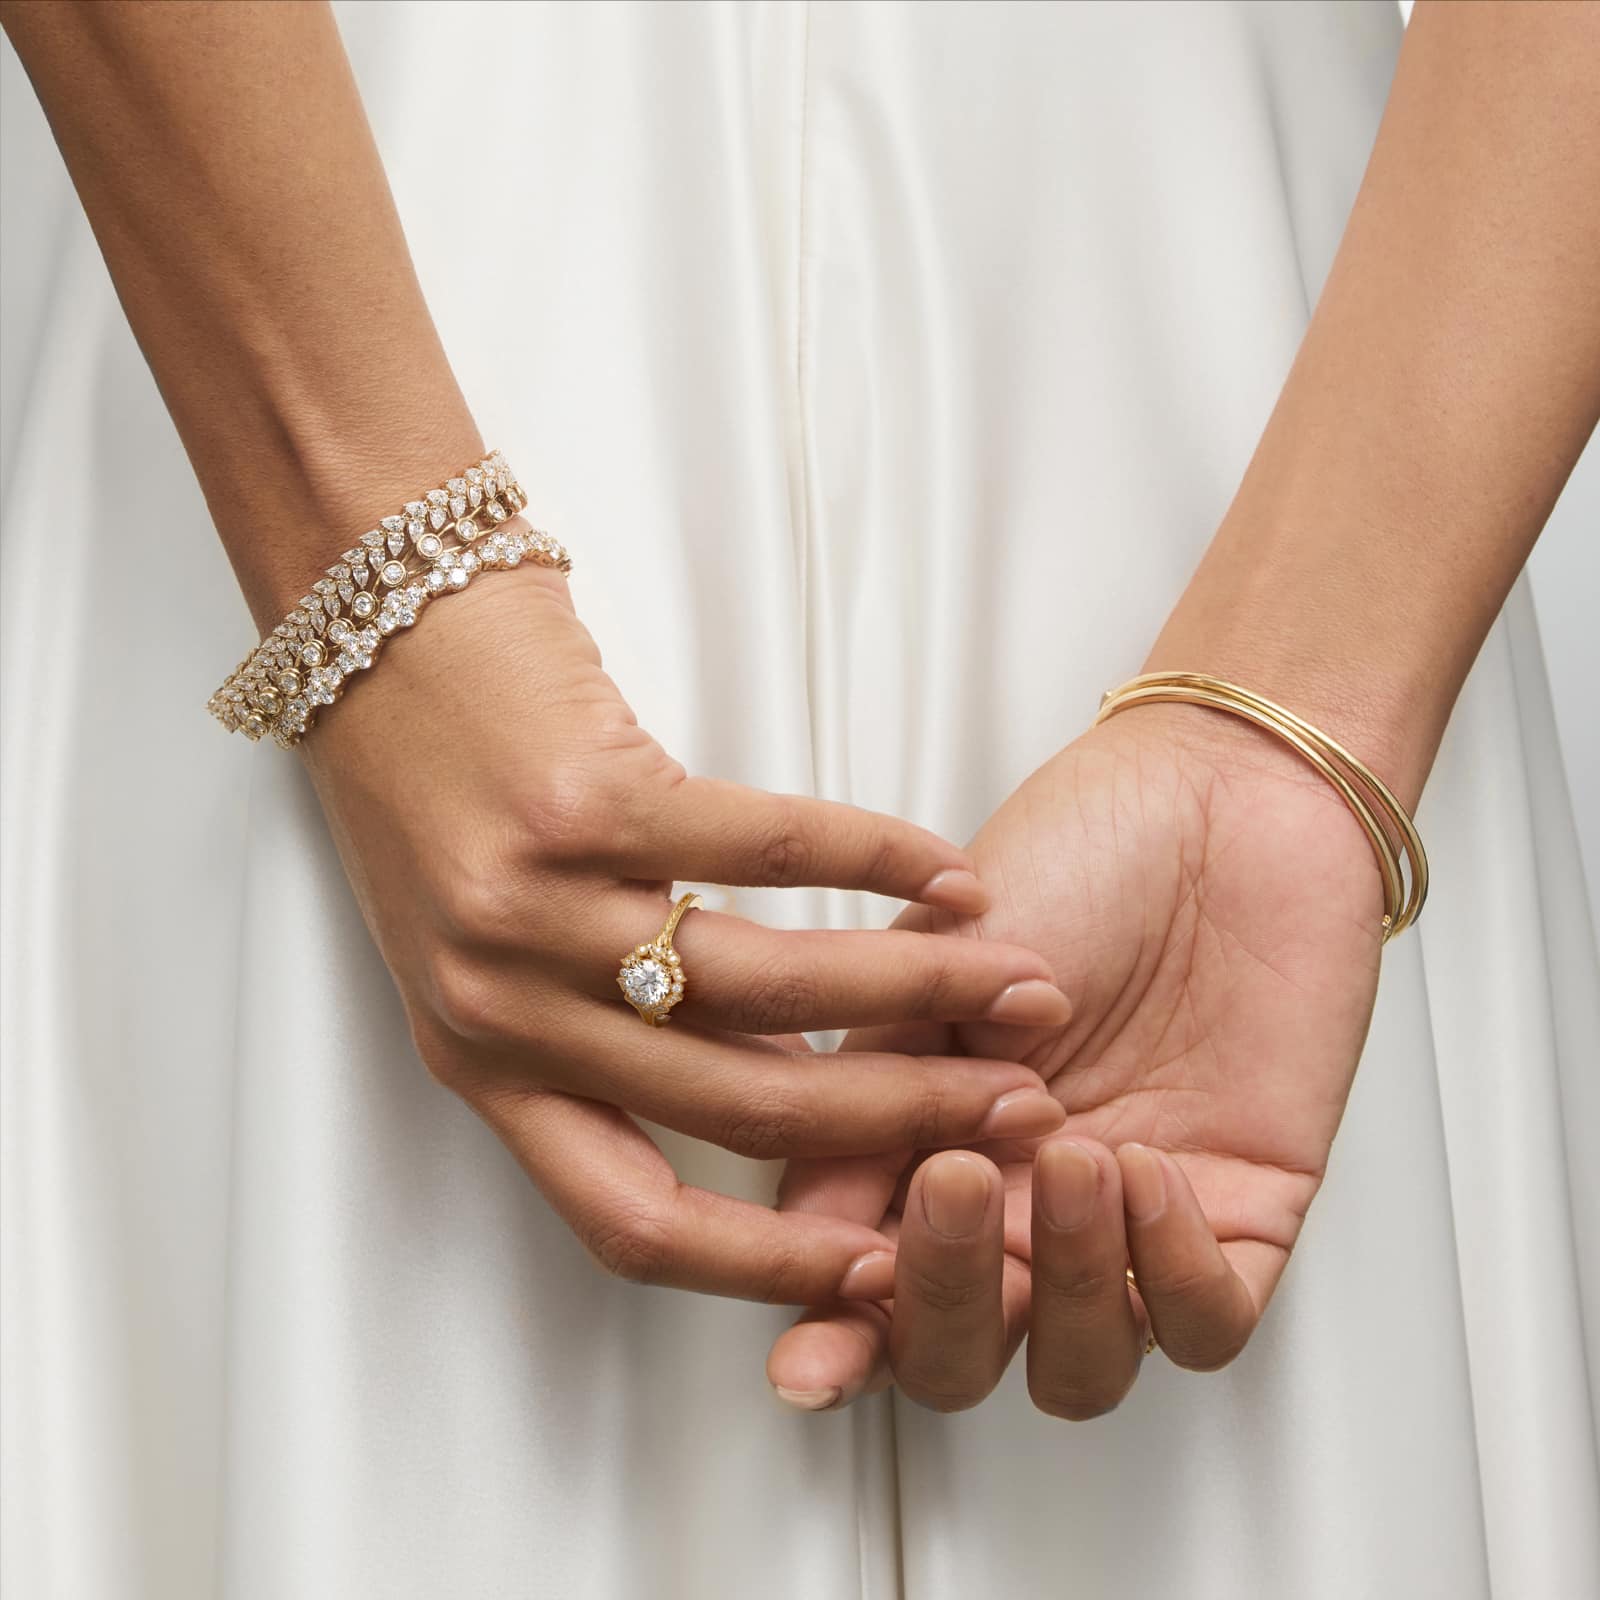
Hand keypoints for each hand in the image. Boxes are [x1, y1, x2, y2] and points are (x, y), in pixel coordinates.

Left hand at [299, 543, 1072, 1304]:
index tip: (883, 1268)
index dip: (768, 1269)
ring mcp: (541, 906)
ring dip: (916, 993)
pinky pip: (769, 848)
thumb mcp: (511, 948)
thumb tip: (795, 1078)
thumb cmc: (439, 786)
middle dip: (902, 1120)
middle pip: (741, 1110)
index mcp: (485, 1066)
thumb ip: (638, 1031)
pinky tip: (945, 872)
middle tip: (1010, 1105)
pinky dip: (878, 860)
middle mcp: (507, 1006)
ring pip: (771, 990)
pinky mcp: (586, 796)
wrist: (369, 626)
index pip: (633, 1219)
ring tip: (1012, 983)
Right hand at [766, 700, 1384, 1412]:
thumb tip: (794, 1225)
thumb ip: (864, 1097)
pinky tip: (1149, 1170)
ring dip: (1069, 1287)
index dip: (835, 1345)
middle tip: (952, 1183)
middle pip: (963, 1356)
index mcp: (928, 1152)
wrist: (1216, 798)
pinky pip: (1209, 1322)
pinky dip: (1174, 1275)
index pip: (869, 1292)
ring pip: (1082, 1367)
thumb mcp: (931, 973)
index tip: (811, 1356)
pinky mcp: (1239, 1213)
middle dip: (944, 1301)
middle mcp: (1020, 1209)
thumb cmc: (1075, 857)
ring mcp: (1127, 1224)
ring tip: (1070, 1147)